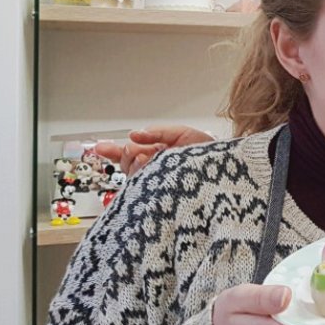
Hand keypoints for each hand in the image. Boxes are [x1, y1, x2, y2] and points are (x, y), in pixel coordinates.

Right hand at [95, 125, 214, 176]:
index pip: (128, 153)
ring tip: (152, 156)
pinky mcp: (163, 192)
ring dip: (137, 162)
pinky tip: (149, 166)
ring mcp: (157, 181)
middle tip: (141, 150)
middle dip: (128, 153)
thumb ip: (157, 132)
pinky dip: (144, 174)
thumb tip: (134, 134)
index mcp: (156, 154)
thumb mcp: (181, 134)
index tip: (99, 147)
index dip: (111, 150)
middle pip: (126, 163)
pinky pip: (144, 186)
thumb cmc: (207, 151)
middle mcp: (153, 169)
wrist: (225, 166)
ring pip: (133, 174)